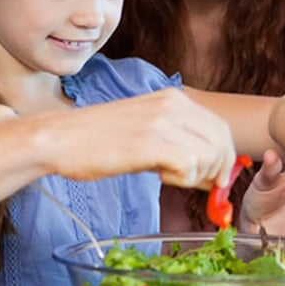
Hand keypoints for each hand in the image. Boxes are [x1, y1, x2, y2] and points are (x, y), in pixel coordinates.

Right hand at [52, 88, 236, 189]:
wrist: (59, 139)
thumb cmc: (97, 140)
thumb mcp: (146, 129)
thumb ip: (179, 143)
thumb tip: (212, 171)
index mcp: (173, 98)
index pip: (220, 128)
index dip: (225, 158)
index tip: (215, 180)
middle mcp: (172, 105)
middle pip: (222, 142)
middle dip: (218, 171)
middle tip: (200, 186)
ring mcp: (161, 122)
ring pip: (209, 156)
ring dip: (195, 176)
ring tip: (167, 175)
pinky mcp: (149, 143)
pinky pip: (189, 165)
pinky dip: (181, 179)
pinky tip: (159, 176)